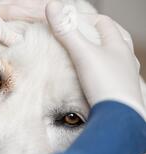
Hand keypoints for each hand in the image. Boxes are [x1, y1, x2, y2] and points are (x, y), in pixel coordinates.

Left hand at [0, 1, 49, 73]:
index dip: (2, 30)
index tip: (16, 42)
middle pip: (9, 8)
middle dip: (30, 13)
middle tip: (52, 20)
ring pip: (18, 4)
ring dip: (39, 7)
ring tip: (63, 11)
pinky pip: (19, 6)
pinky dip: (36, 7)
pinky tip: (52, 10)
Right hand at [46, 1, 144, 119]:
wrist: (119, 118)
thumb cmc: (104, 84)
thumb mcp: (82, 55)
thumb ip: (67, 32)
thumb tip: (52, 5)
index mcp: (118, 46)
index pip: (105, 24)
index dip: (88, 19)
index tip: (72, 21)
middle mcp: (125, 60)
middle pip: (116, 40)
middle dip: (101, 36)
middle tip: (87, 36)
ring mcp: (125, 78)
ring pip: (117, 60)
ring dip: (106, 56)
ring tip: (93, 58)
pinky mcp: (121, 94)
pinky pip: (114, 79)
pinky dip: (104, 75)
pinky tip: (96, 82)